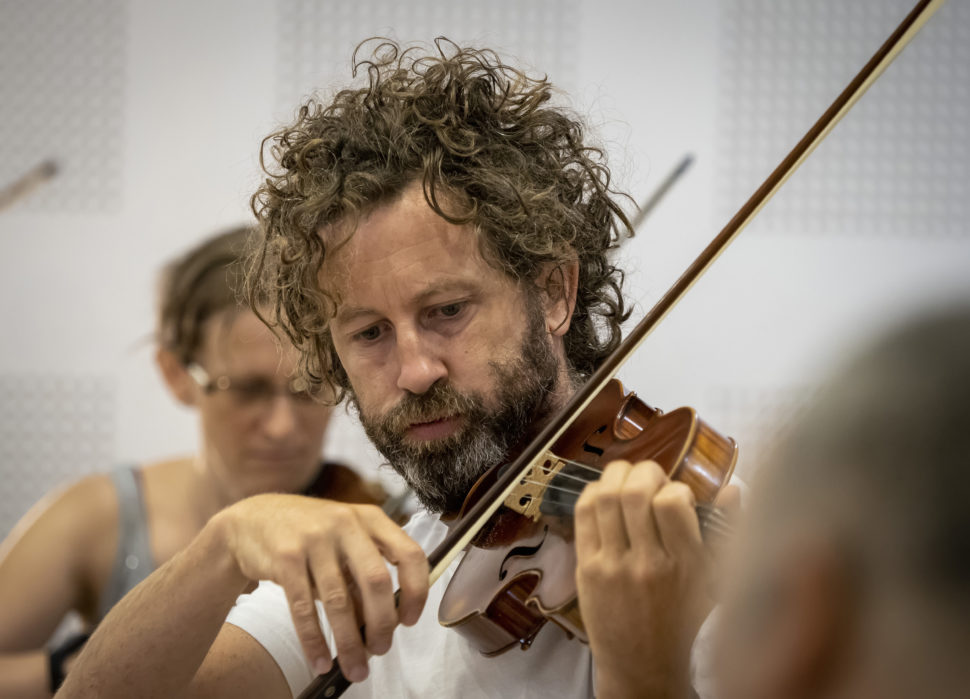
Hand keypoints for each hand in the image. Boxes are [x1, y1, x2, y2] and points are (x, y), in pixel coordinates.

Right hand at [213, 494, 428, 682]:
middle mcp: (346, 523)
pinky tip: (321, 660)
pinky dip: (314, 640)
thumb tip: (384, 623)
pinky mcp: (285, 556)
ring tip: (355, 667)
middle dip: (382, 624)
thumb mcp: (345, 541)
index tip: (411, 620)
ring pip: (339, 601)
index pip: (409, 554)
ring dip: (349, 642)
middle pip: (377, 581)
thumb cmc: (310, 536)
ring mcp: (315, 538)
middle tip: (381, 650)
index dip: (416, 591)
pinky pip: (304, 607)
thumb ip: (364, 574)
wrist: (253, 520)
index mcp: (370, 518)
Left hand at [574, 460, 712, 698]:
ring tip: (628, 479)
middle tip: (651, 478)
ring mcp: (612, 566)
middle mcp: (647, 564)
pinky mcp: (587, 569)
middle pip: (634, 493)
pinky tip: (606, 494)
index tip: (678, 497)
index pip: (672, 502)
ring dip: (616, 476)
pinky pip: (583, 515)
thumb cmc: (684, 620)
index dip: (675, 487)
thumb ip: (727, 532)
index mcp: (686, 566)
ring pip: (604, 498)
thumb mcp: (718, 582)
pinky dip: (593, 493)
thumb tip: (732, 487)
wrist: (643, 665)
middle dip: (644, 472)